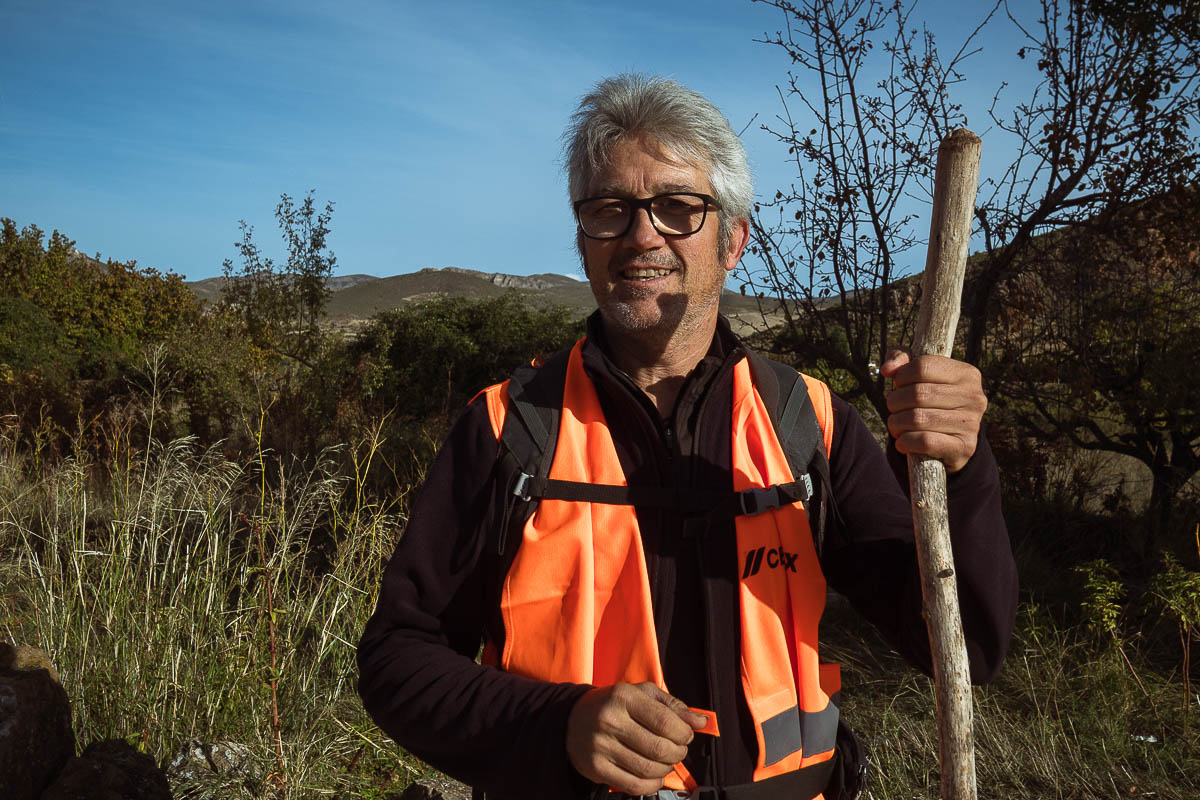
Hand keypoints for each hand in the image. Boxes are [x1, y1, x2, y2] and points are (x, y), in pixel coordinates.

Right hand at [566, 682, 707, 794]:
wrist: (571, 721)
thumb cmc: (613, 705)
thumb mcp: (640, 694)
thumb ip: (672, 706)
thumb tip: (701, 722)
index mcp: (623, 697)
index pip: (665, 721)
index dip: (684, 733)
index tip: (686, 735)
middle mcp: (610, 721)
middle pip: (659, 748)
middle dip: (678, 752)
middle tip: (679, 749)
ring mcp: (601, 746)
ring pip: (649, 769)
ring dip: (667, 769)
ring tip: (667, 761)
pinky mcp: (596, 768)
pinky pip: (634, 785)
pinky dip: (653, 784)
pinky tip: (655, 776)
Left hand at [880, 350, 986, 472]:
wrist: (952, 441)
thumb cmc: (931, 401)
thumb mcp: (918, 374)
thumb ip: (902, 359)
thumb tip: (887, 369)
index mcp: (966, 374)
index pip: (922, 366)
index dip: (901, 377)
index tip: (898, 385)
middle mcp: (974, 397)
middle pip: (917, 394)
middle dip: (895, 402)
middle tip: (893, 409)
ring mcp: (971, 423)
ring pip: (918, 419)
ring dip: (896, 423)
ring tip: (896, 425)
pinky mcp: (964, 447)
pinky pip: (925, 441)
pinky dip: (905, 442)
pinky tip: (902, 442)